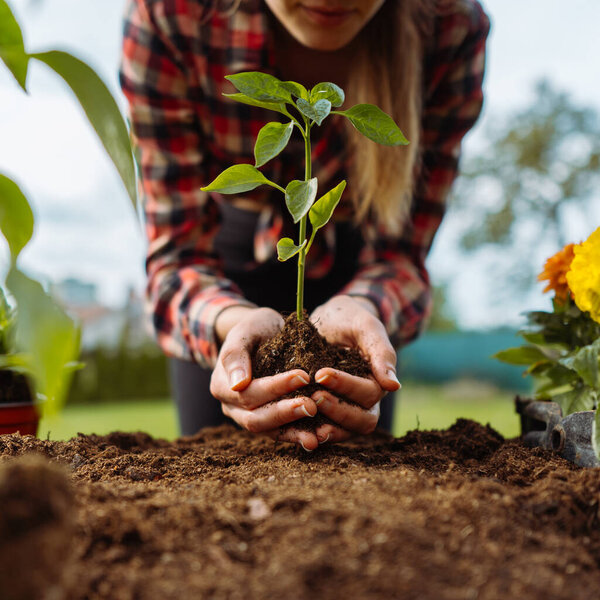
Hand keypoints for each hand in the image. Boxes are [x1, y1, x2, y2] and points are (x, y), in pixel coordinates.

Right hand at [211, 306, 319, 449]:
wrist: (264, 335)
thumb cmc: (256, 328)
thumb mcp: (246, 330)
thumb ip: (237, 353)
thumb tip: (237, 385)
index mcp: (222, 385)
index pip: (248, 392)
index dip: (276, 386)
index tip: (304, 375)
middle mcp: (232, 407)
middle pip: (256, 418)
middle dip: (285, 413)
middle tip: (312, 405)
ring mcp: (248, 417)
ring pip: (269, 431)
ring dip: (294, 432)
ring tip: (318, 433)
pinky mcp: (267, 423)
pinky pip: (281, 434)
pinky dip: (298, 437)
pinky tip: (318, 438)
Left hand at [309, 296, 399, 440]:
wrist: (329, 319)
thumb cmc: (349, 318)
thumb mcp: (365, 327)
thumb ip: (381, 352)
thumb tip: (393, 386)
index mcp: (379, 380)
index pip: (369, 393)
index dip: (346, 386)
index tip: (321, 374)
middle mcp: (367, 400)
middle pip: (363, 419)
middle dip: (338, 410)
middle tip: (313, 397)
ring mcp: (348, 408)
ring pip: (347, 430)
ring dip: (329, 428)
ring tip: (306, 416)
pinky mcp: (328, 412)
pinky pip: (326, 428)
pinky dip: (314, 431)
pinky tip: (299, 430)